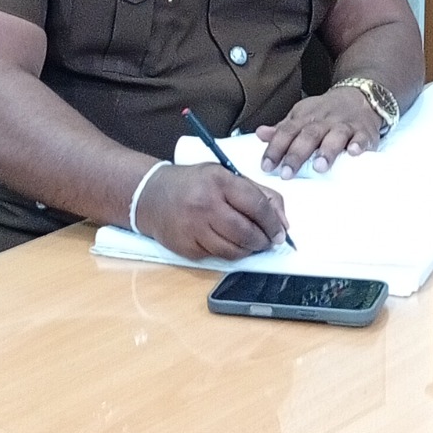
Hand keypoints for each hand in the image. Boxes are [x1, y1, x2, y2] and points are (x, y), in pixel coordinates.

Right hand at [135, 161, 289, 259]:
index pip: (256, 205)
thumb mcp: (225, 176)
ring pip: (234, 250)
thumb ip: (258, 194)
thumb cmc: (193, 183)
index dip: (273, 222)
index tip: (280, 231)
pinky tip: (229, 243)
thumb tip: (282, 222)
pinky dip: (229, 253)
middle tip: (269, 241)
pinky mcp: (186, 247)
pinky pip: (217, 256)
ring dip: (249, 250)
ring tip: (251, 243)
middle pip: (246, 232)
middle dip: (264, 241)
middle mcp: (205, 204)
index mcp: (219, 181)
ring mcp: (194, 228)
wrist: (150, 194)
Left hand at [257, 87, 382, 177]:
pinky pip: (361, 137)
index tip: (266, 166)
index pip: (287, 131)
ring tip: (319, 167)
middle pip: (308, 136)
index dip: (275, 148)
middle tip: (287, 173)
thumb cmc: (326, 111)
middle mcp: (323, 121)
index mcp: (305, 118)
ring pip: (335, 136)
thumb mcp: (302, 115)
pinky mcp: (364, 131)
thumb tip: (260, 134)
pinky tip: (353, 153)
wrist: (359, 95)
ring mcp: (344, 125)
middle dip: (296, 154)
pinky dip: (358, 144)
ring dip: (327, 150)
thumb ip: (283, 129)